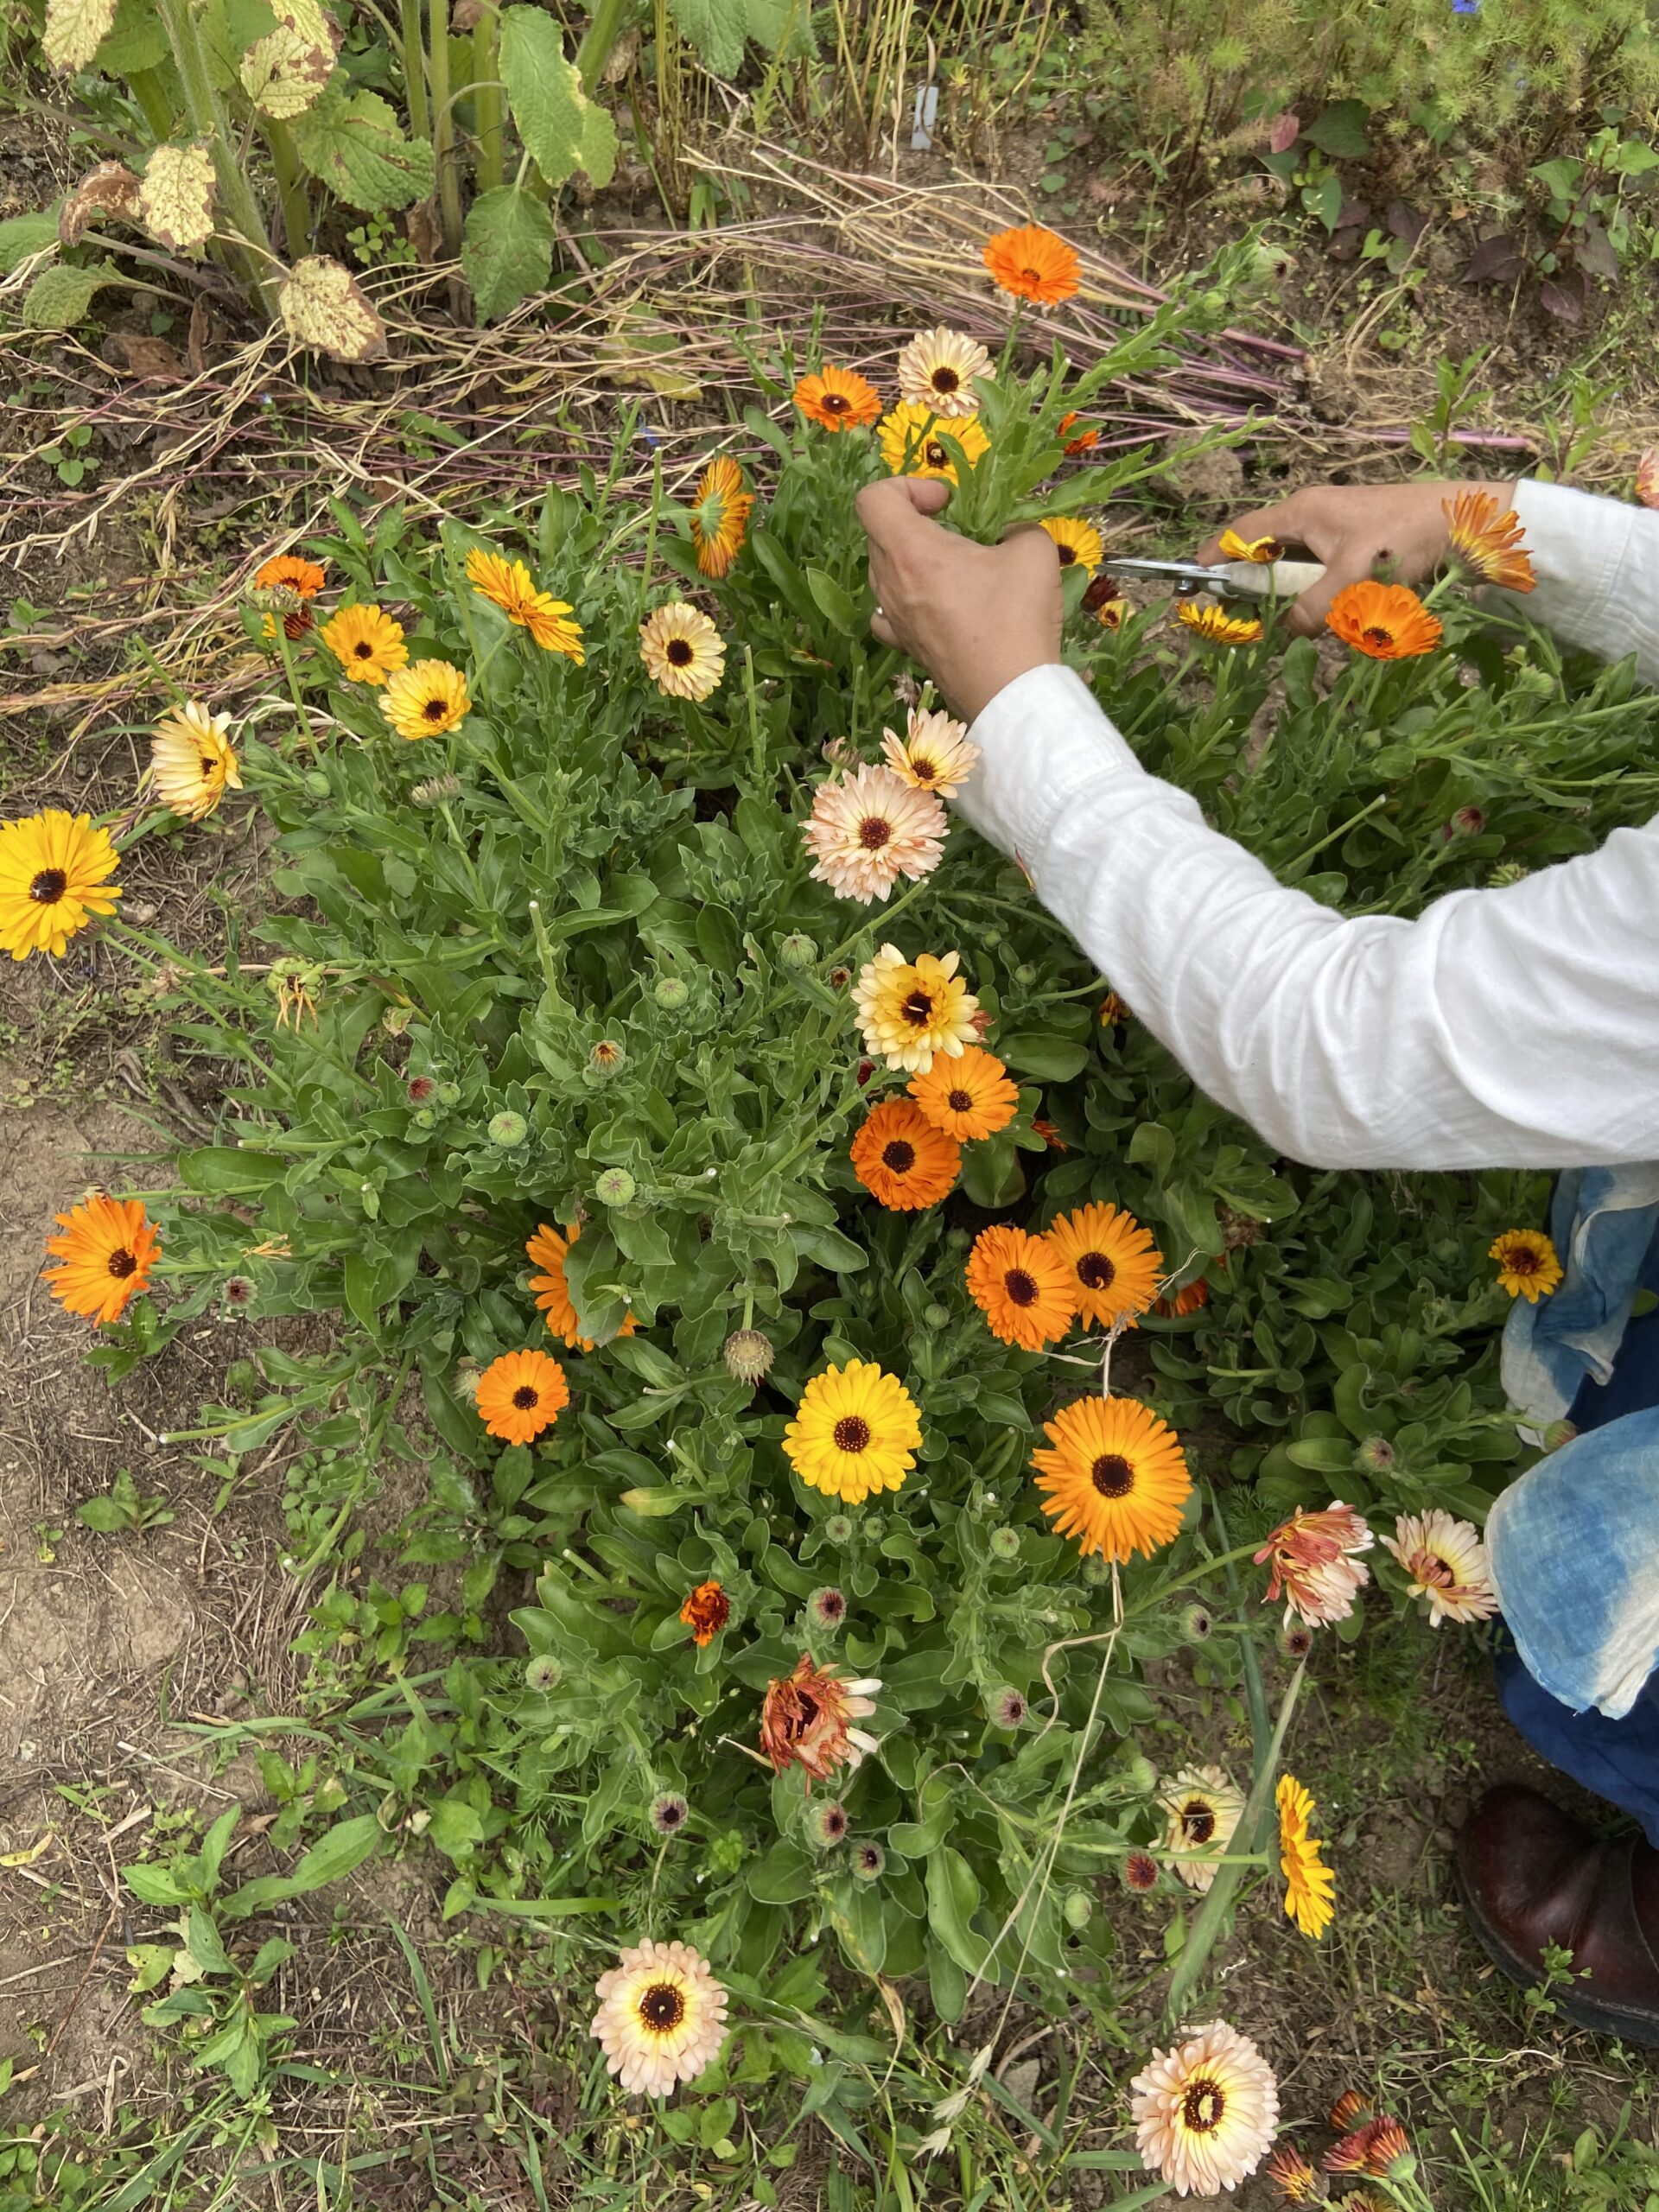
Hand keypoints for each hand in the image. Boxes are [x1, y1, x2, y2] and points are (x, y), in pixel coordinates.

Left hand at [857, 477, 1063, 723]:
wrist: (1010, 694)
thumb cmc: (1016, 618)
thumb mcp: (1033, 550)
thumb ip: (1018, 528)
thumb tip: (1009, 535)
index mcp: (911, 552)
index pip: (873, 499)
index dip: (905, 486)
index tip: (944, 503)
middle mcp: (891, 584)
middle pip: (879, 533)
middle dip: (914, 520)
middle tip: (956, 531)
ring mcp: (894, 619)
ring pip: (883, 571)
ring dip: (912, 558)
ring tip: (952, 568)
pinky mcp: (905, 646)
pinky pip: (888, 611)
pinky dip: (906, 597)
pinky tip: (934, 603)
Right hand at [1195, 478, 1517, 637]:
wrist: (1469, 521)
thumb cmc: (1407, 535)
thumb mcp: (1354, 576)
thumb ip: (1313, 608)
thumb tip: (1283, 633)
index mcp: (1302, 512)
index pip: (1241, 534)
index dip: (1214, 557)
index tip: (1190, 580)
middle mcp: (1313, 517)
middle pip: (1264, 555)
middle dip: (1251, 588)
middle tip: (1237, 621)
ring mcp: (1336, 532)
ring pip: (1295, 571)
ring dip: (1292, 598)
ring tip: (1288, 626)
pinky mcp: (1357, 547)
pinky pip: (1323, 577)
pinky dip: (1321, 598)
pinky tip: (1333, 617)